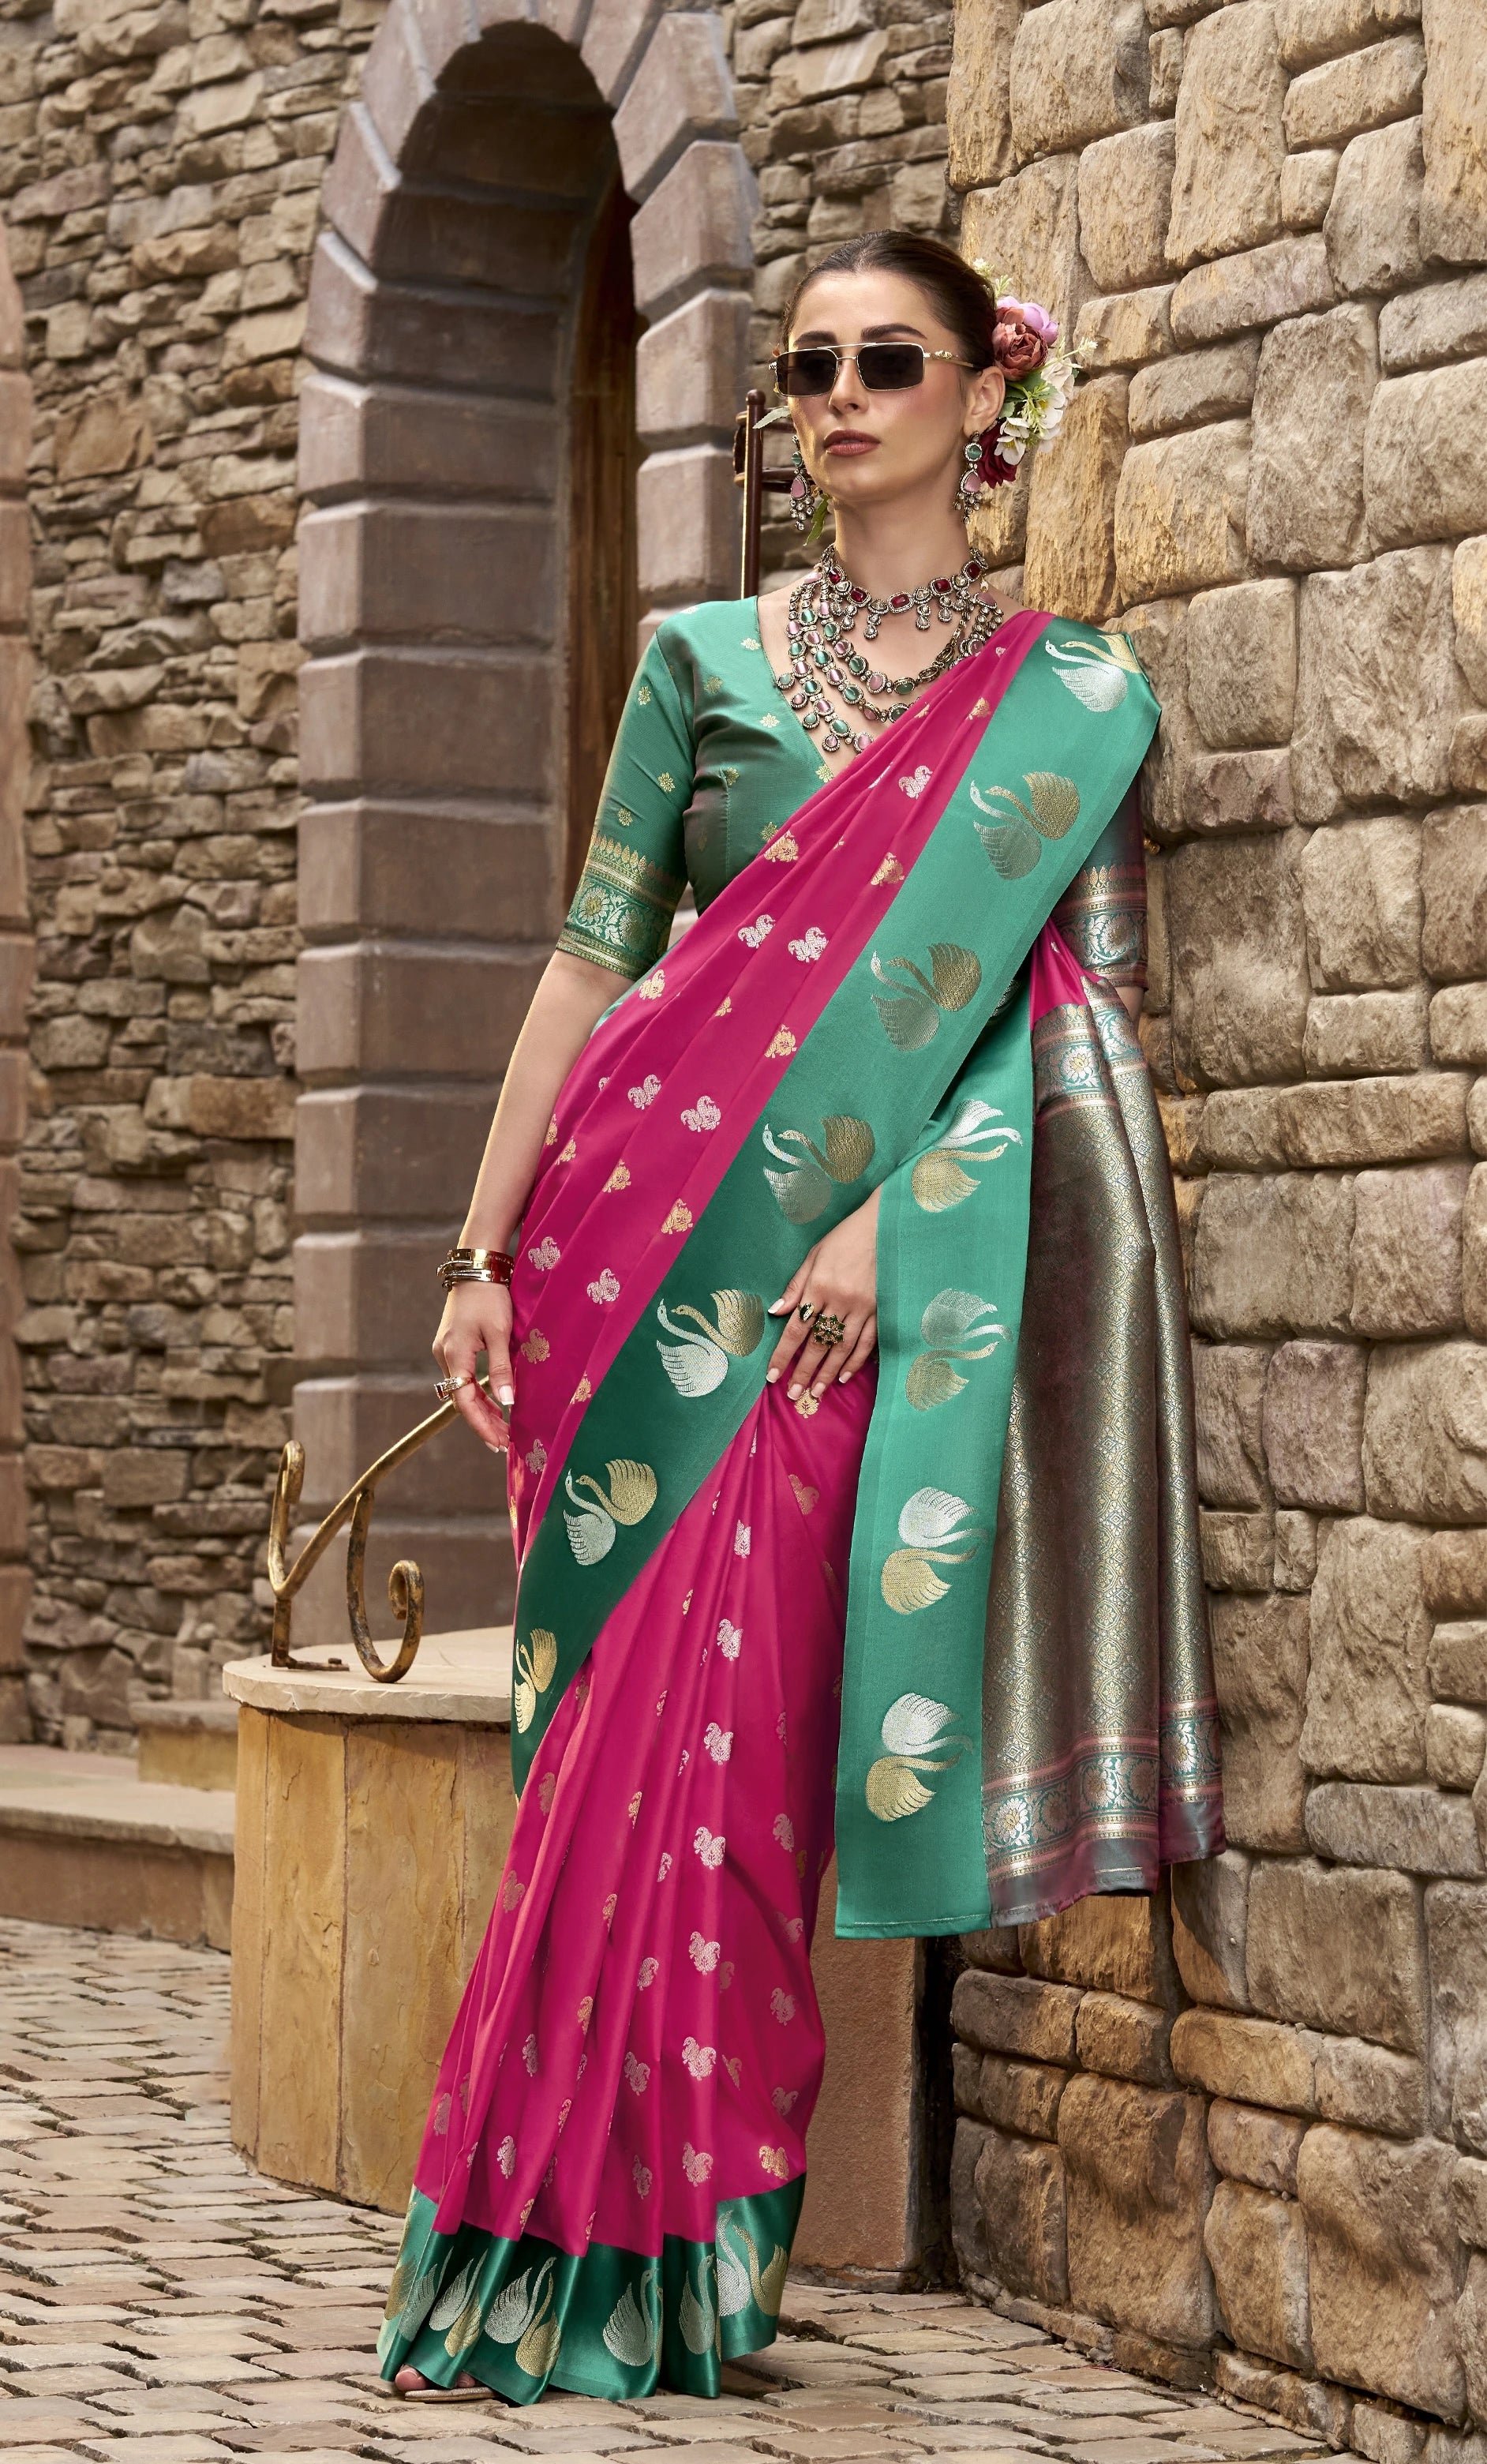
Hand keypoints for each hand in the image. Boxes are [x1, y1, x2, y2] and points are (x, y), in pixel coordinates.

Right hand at [434, 1282, 514, 1453]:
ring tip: (502, 1429)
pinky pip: (464, 1378)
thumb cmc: (490, 1297)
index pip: (465, 1402)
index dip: (482, 1425)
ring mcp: (446, 1351)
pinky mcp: (452, 1346)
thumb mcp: (500, 1333)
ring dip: (481, 1410)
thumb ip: (501, 1368)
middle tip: (504, 1443)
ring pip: (462, 1390)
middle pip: (462, 1400)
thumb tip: (506, 1403)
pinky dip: (478, 1393)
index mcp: (455, 1355)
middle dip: (483, 1423)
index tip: (498, 1443)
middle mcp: (445, 1356)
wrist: (476, 1269)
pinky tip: (493, 1404)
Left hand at [765, 1189, 878, 1401]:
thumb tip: (776, 1312)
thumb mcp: (814, 1255)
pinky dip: (856, 1362)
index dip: (783, 1355)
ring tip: (816, 1392)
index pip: (796, 1329)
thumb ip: (796, 1286)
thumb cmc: (844, 1238)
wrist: (884, 1226)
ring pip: (842, 1349)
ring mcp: (863, 1308)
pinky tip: (845, 1376)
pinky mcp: (881, 1310)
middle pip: (818, 1345)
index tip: (772, 1376)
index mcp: (819, 1286)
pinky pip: (867, 1342)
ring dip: (827, 1373)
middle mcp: (840, 1301)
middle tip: (793, 1395)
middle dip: (803, 1372)